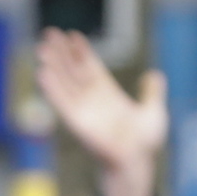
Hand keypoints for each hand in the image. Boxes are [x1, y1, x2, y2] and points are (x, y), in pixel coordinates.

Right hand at [34, 29, 166, 195]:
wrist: (136, 162)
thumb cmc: (144, 143)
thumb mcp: (154, 111)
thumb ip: (152, 92)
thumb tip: (154, 75)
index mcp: (108, 93)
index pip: (90, 67)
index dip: (81, 51)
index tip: (72, 35)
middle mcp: (92, 99)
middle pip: (73, 69)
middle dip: (61, 52)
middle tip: (49, 33)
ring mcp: (83, 109)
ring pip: (64, 81)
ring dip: (53, 64)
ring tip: (42, 47)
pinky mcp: (76, 121)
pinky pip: (61, 101)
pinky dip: (52, 88)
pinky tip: (42, 73)